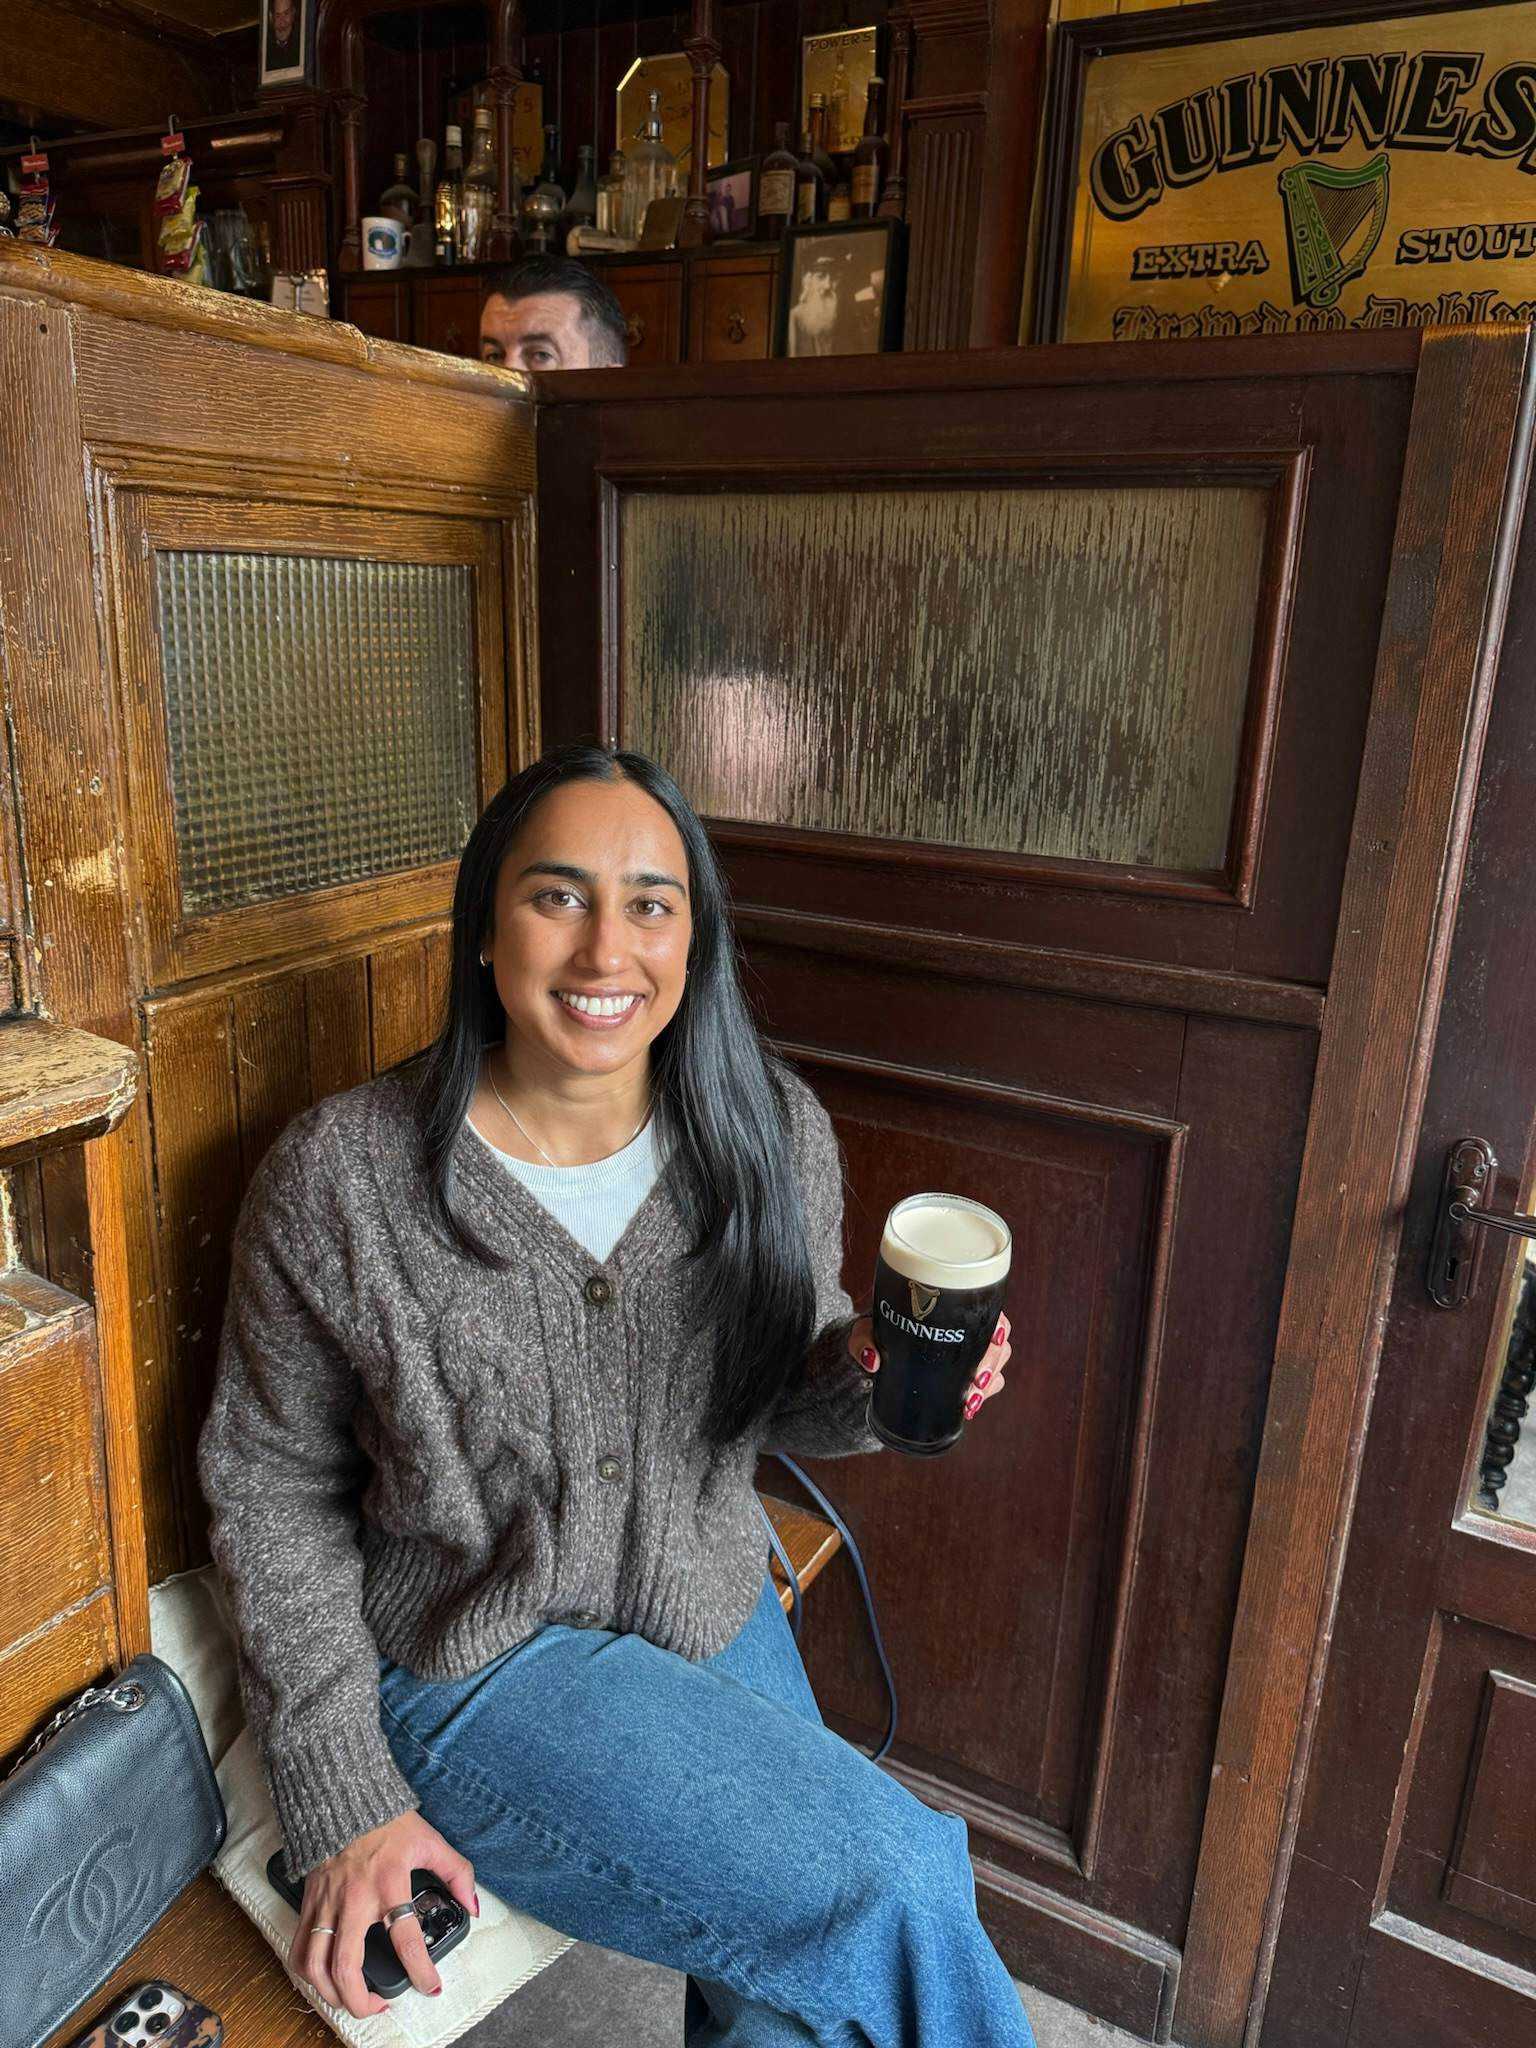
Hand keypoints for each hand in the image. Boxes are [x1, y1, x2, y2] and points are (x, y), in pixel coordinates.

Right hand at [291, 1809, 477, 2017]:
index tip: (431, 1987)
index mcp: (389, 1883)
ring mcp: (326, 1903)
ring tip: (352, 1999)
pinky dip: (307, 1972)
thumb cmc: (386, 1819)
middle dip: (363, 2001)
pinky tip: (322, 1979)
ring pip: (315, 1966)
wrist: (342, 1795)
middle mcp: (354, 1899)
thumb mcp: (430, 1840)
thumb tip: (471, 1904)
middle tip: (380, 2007)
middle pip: (347, 1967)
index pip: (406, 1939)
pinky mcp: (308, 1902)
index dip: (421, 1971)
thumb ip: (455, 1872)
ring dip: (331, 1994)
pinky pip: (299, 1947)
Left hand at [847, 1312, 1011, 1421]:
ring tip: (972, 1400)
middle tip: (977, 1382)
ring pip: (997, 1363)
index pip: (988, 1310)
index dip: (997, 1325)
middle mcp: (965, 1328)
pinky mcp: (965, 1374)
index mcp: (950, 1307)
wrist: (875, 1353)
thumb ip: (863, 1341)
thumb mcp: (865, 1332)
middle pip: (998, 1342)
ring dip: (990, 1383)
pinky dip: (982, 1396)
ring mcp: (968, 1352)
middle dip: (992, 1363)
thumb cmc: (875, 1333)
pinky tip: (969, 1408)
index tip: (994, 1340)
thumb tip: (871, 1360)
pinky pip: (988, 1384)